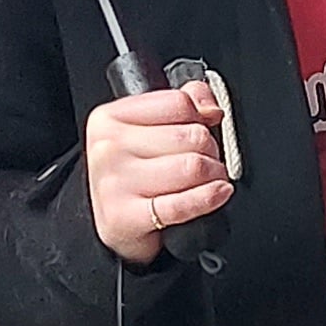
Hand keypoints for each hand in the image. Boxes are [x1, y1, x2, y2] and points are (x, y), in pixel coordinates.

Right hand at [87, 80, 231, 264]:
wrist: (113, 222)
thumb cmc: (132, 174)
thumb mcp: (146, 130)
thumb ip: (182, 103)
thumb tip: (210, 107)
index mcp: (108, 119)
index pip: (178, 103)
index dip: (199, 117)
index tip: (198, 129)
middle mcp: (107, 149)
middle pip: (191, 136)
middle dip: (211, 150)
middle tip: (206, 160)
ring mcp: (114, 183)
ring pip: (193, 167)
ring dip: (214, 175)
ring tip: (208, 179)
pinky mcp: (127, 217)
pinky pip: (184, 204)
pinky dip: (210, 197)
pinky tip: (217, 192)